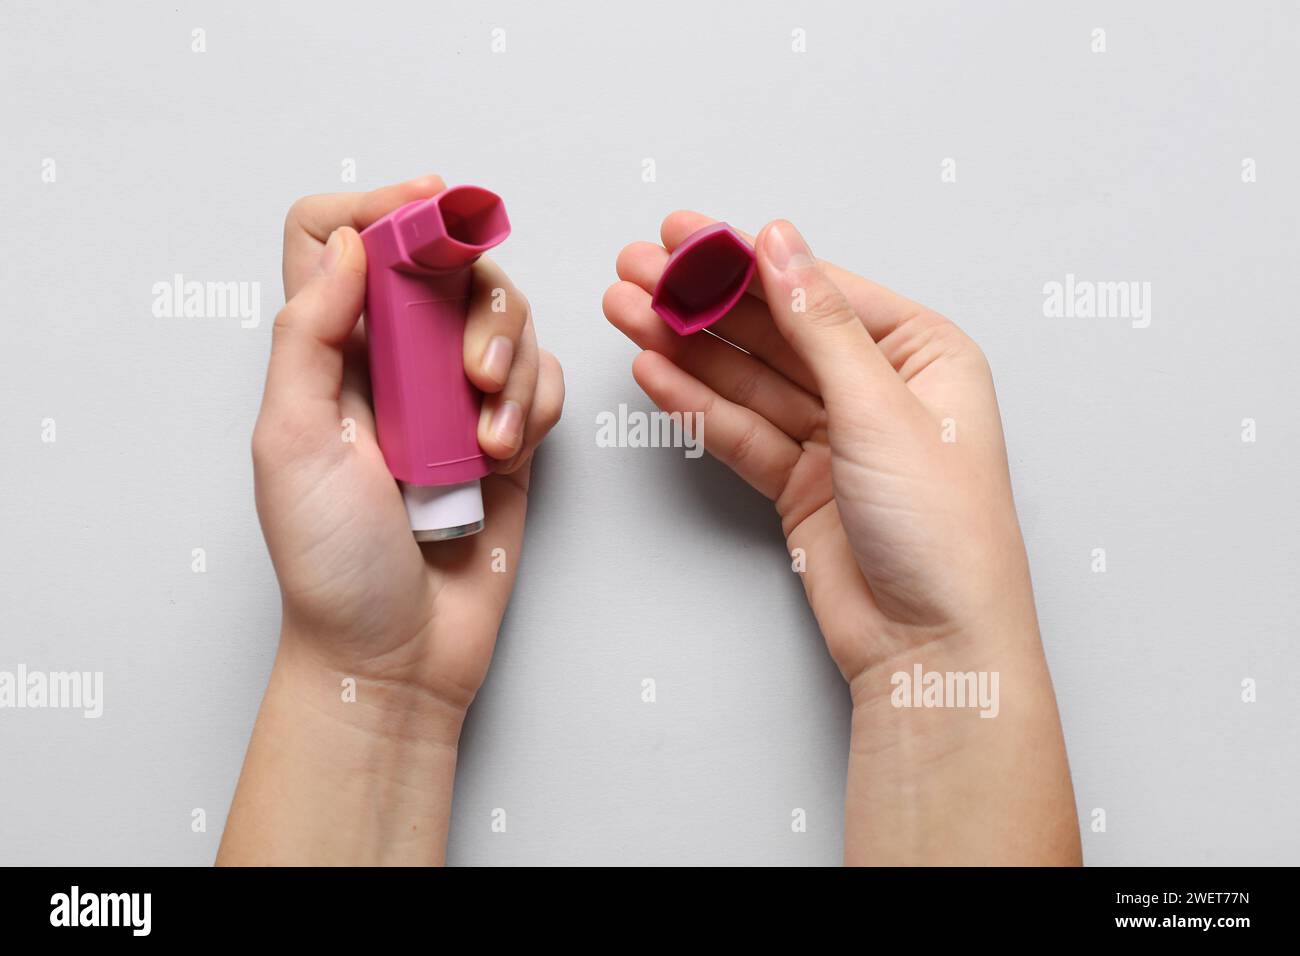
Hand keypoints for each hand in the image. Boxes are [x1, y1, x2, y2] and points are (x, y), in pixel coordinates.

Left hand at [254, 175, 563, 725]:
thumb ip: (308, 335)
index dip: (380, 206)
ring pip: (505, 318)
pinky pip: (542, 377)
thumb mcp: (290, 443)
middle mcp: (393, 364)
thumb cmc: (331, 564)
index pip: (338, 239)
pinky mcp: (507, 435)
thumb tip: (350, 242)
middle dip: (476, 301)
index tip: (433, 207)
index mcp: (327, 355)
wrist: (398, 654)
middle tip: (471, 370)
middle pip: (446, 265)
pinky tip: (511, 449)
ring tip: (490, 434)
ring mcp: (453, 398)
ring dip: (511, 364)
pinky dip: (538, 401)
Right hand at [604, 213, 1078, 863]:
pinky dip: (698, 405)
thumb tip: (780, 243)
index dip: (746, 260)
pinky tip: (654, 372)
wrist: (931, 644)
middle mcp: (878, 389)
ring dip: (686, 346)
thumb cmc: (943, 528)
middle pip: (775, 331)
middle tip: (636, 268)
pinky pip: (742, 432)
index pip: (818, 290)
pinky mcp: (801, 484)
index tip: (685, 233)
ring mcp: (835, 439)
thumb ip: (818, 324)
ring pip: (749, 381)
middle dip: (703, 300)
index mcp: (923, 353)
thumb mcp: (880, 407)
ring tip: (625, 312)